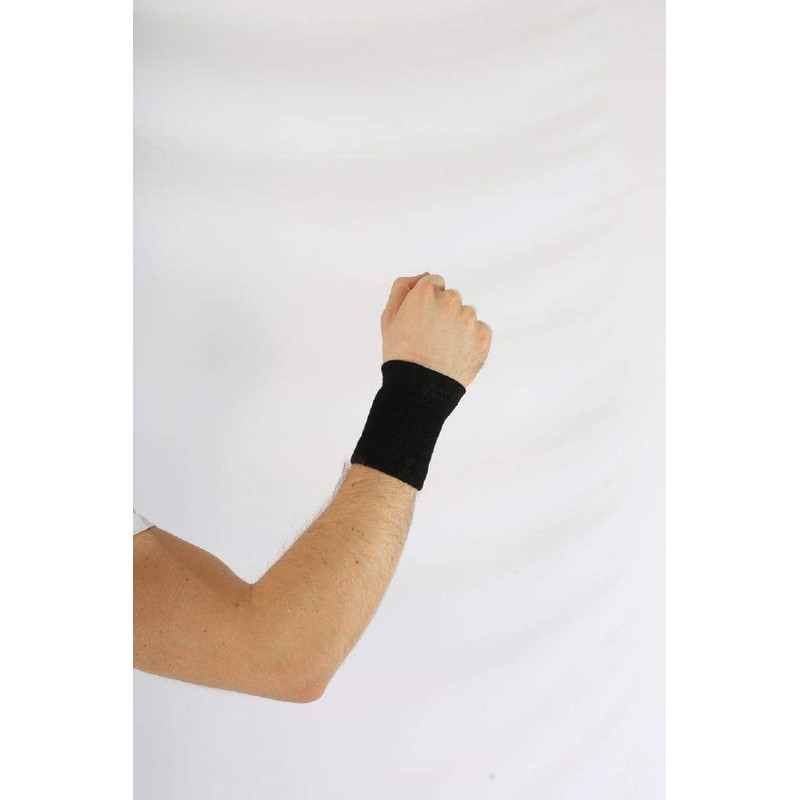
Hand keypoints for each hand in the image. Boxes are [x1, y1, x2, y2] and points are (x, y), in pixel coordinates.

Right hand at [380, 272, 492, 388]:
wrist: (420, 387)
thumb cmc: (401, 354)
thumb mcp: (389, 317)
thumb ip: (403, 288)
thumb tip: (424, 275)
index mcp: (426, 292)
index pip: (434, 283)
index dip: (426, 302)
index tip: (422, 319)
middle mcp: (450, 301)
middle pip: (451, 298)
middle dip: (443, 312)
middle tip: (431, 336)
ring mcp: (469, 318)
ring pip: (466, 314)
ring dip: (458, 325)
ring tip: (443, 347)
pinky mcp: (483, 336)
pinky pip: (479, 330)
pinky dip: (471, 339)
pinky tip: (456, 353)